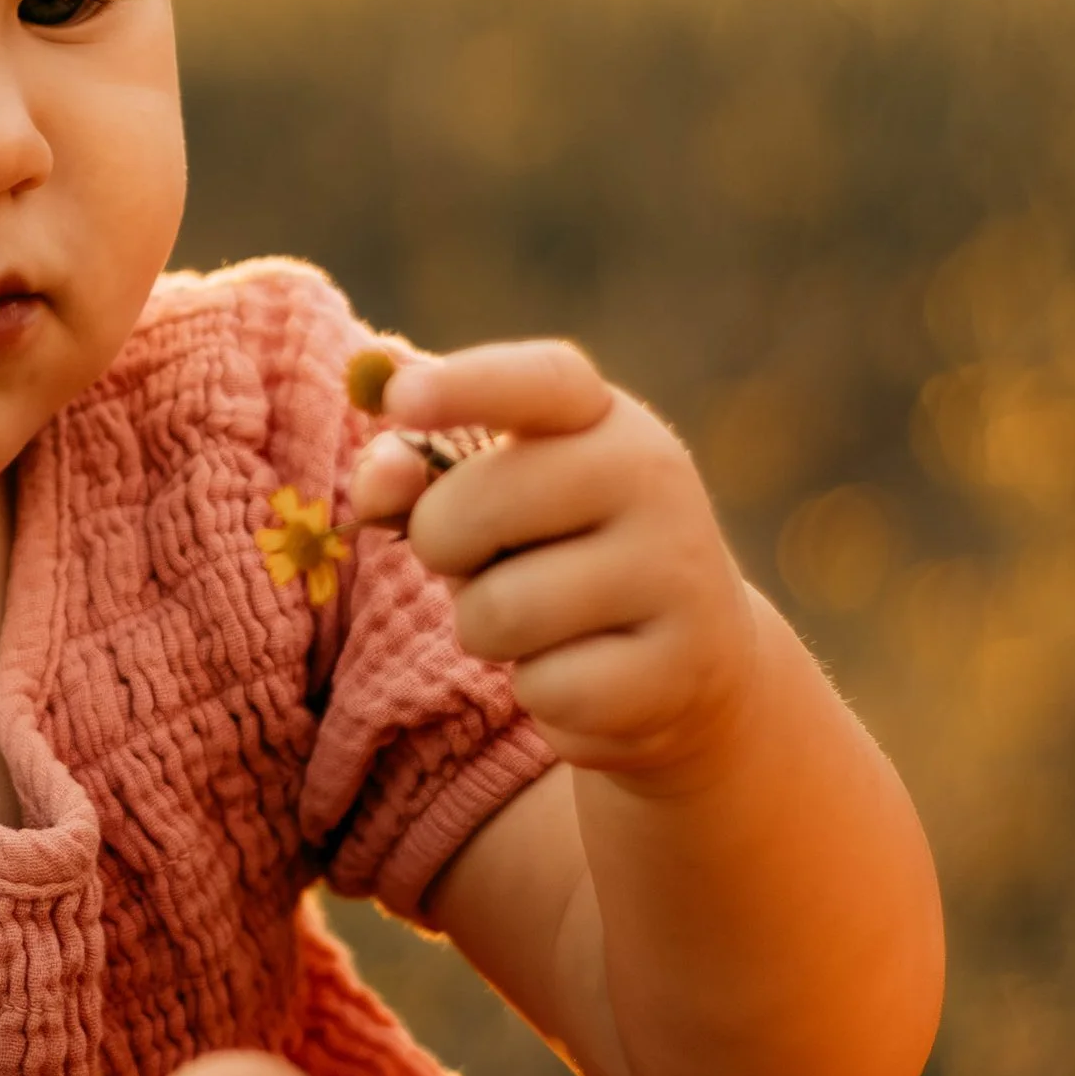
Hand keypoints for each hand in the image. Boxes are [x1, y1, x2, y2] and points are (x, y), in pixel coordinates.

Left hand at [349, 339, 757, 784]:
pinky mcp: (680, 664)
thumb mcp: (495, 502)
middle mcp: (653, 475)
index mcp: (603, 419)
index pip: (541, 381)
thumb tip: (379, 479)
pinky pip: (547, 689)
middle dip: (442, 547)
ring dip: (487, 629)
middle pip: (477, 507)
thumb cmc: (563, 556)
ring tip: (536, 622)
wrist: (695, 657)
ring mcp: (676, 568)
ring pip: (499, 613)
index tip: (398, 397)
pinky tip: (586, 674)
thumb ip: (422, 479)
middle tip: (480, 561)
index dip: (465, 385)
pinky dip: (542, 693)